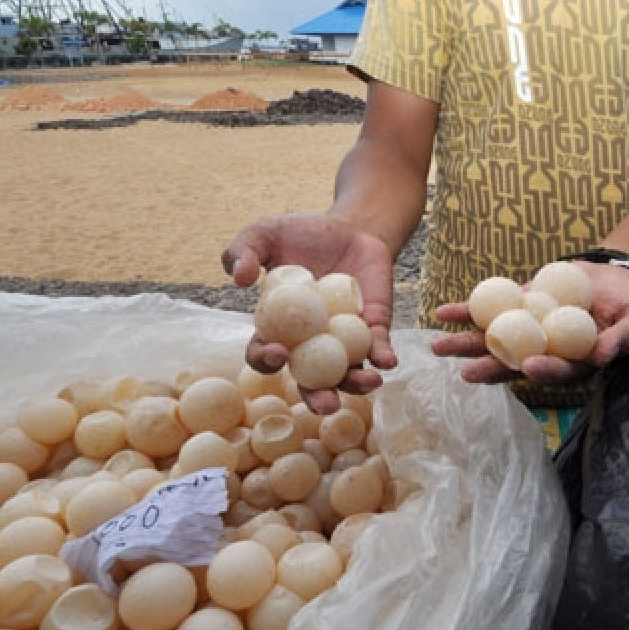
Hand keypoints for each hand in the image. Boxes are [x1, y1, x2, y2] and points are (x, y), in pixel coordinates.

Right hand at [222, 213, 397, 413]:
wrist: (351, 227)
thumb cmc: (302, 234)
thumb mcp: (265, 234)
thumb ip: (244, 250)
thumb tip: (240, 278)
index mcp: (277, 328)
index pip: (264, 354)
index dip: (265, 360)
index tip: (276, 353)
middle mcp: (309, 344)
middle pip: (309, 381)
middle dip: (317, 397)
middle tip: (326, 403)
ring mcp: (343, 340)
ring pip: (348, 373)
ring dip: (357, 385)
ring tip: (368, 383)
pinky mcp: (373, 328)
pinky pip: (378, 348)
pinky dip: (383, 356)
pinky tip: (388, 362)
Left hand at [430, 262, 628, 384]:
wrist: (617, 277)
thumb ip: (621, 339)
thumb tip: (603, 356)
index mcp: (577, 362)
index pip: (559, 370)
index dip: (544, 370)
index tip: (528, 366)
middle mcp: (548, 351)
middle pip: (516, 363)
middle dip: (490, 367)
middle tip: (465, 373)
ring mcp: (529, 330)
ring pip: (495, 340)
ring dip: (467, 343)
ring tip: (437, 346)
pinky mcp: (518, 308)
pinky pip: (490, 311)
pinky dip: (468, 311)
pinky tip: (443, 313)